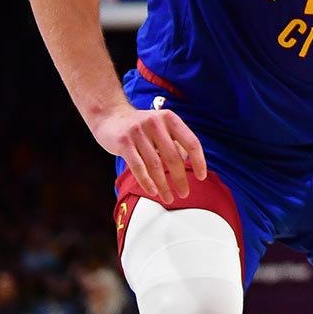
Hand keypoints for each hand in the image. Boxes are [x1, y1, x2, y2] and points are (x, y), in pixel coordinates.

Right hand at [91, 106, 207, 202]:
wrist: (109, 115)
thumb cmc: (141, 126)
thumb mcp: (162, 126)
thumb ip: (175, 141)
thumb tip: (188, 159)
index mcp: (170, 118)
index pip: (191, 142)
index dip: (199, 161)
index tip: (202, 177)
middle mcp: (156, 123)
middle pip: (173, 157)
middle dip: (180, 179)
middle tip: (184, 193)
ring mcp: (138, 132)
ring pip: (155, 165)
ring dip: (163, 185)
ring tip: (168, 198)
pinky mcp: (124, 142)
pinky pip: (138, 166)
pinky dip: (146, 181)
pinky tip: (153, 191)